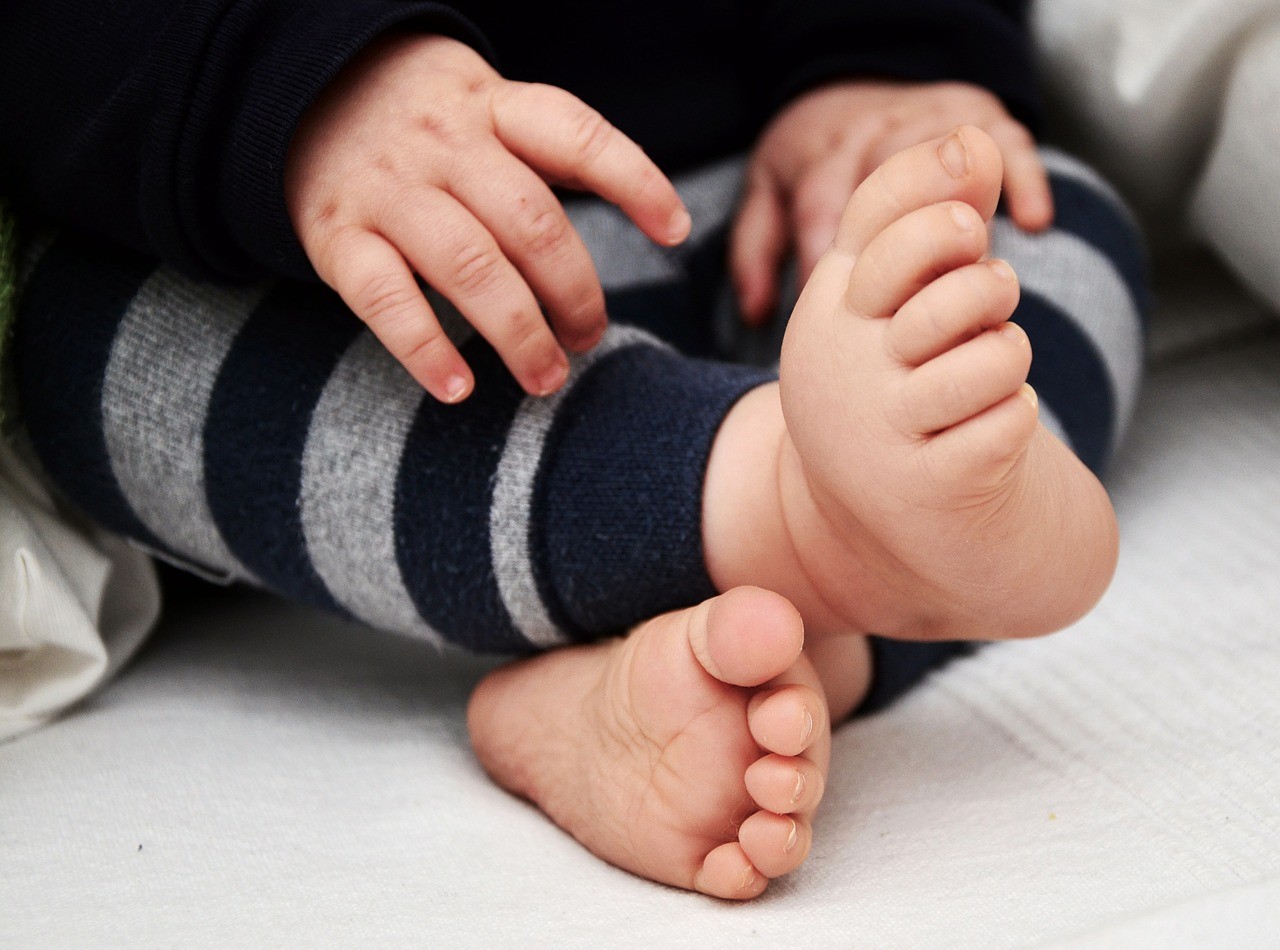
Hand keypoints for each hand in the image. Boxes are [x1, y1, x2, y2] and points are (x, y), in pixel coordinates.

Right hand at [286, 34, 690, 401]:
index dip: (635, 181)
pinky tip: (458, 387)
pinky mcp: (336, 236)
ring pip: (469, 265)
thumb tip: (657, 220)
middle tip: (588, 339)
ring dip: (519, 332)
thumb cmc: (427, 123)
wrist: (300, 95)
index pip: (577, 136)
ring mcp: (388, 189)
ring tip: (546, 377)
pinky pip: (385, 299)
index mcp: (494, 107)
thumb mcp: (490, 111)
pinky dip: (425, 348)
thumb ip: (554, 158)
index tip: (676, 231)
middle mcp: (444, 142)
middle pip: (530, 221)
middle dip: (574, 292)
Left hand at [730, 80, 1052, 323]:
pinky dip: (1024, 177)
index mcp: (821, 156)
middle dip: (901, 221)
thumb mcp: (769, 190)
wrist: (861, 83)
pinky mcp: (982, 116)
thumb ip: (755, 248)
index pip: (819, 203)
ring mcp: (931, 119)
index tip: (844, 310)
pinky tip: (1035, 222)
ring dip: (964, 200)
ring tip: (979, 253)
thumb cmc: (813, 160)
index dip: (826, 250)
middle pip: (886, 172)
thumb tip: (755, 311)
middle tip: (919, 283)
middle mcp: (873, 131)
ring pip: (948, 155)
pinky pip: (1010, 141)